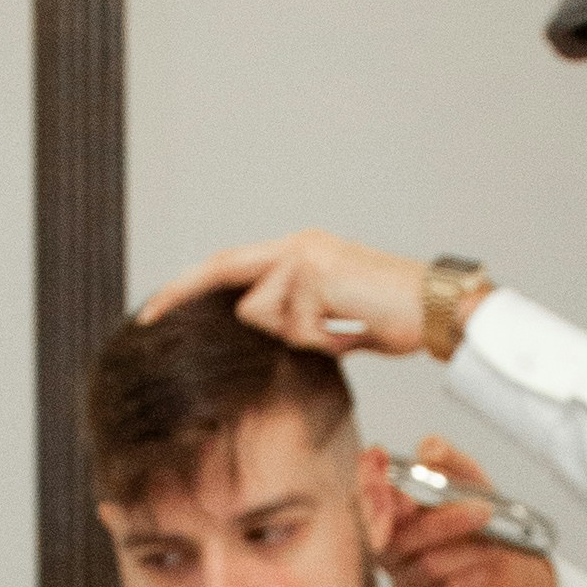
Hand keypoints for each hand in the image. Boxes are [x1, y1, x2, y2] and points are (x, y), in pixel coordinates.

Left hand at [138, 229, 433, 356]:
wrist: (439, 308)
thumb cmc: (396, 318)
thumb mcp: (333, 317)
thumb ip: (294, 316)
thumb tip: (258, 332)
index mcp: (299, 251)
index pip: (233, 265)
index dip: (193, 285)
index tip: (158, 307)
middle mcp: (296, 245)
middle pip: (224, 271)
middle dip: (182, 292)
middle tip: (147, 317)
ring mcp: (304, 256)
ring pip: (262, 314)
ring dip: (298, 337)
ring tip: (342, 330)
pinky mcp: (314, 274)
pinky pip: (293, 327)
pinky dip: (320, 341)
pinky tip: (351, 330)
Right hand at [363, 440, 556, 586]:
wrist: (512, 567)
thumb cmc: (483, 521)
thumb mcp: (469, 478)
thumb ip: (447, 459)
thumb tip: (428, 450)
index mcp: (390, 512)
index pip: (363, 497)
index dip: (369, 483)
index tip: (386, 466)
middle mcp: (388, 548)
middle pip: (397, 538)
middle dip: (443, 522)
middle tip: (481, 510)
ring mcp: (402, 582)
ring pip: (427, 566)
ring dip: (467, 551)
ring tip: (494, 542)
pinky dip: (470, 580)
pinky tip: (485, 570)